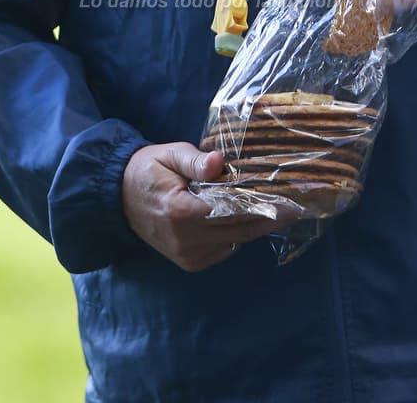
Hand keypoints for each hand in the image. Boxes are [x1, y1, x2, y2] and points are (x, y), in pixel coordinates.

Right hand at [122, 143, 280, 271]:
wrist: (119, 198)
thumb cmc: (148, 170)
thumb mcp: (169, 155)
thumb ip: (196, 161)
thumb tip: (220, 162)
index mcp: (181, 210)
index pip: (233, 209)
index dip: (263, 204)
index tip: (290, 200)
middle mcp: (186, 239)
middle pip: (240, 229)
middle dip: (269, 218)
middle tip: (297, 206)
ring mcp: (188, 255)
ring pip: (236, 241)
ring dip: (256, 226)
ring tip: (280, 210)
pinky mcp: (190, 262)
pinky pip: (225, 249)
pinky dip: (238, 234)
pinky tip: (248, 217)